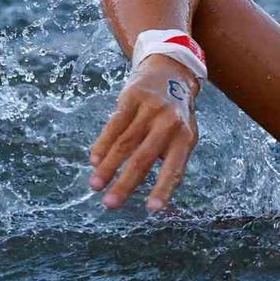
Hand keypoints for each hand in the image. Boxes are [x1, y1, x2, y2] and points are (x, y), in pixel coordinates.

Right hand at [89, 55, 198, 210]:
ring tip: (95, 185)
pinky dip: (102, 145)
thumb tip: (157, 193)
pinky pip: (114, 125)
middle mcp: (169, 124)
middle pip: (143, 158)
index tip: (152, 209)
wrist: (171, 70)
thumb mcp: (184, 134)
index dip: (163, 188)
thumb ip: (170, 159)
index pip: (174, 168)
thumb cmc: (177, 114)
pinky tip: (94, 160)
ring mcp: (151, 109)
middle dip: (125, 183)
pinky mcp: (133, 98)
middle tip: (110, 204)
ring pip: (125, 143)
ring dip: (108, 167)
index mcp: (185, 137)